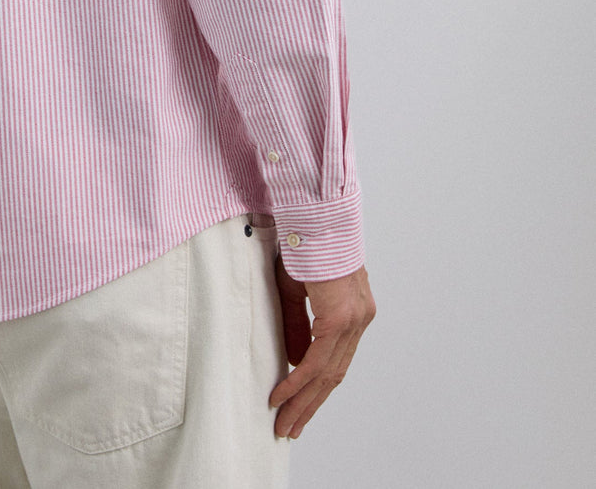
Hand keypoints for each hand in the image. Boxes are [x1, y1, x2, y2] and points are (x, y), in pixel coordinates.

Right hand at [269, 256, 375, 439]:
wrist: (314, 214)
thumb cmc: (304, 243)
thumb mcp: (297, 290)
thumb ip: (298, 326)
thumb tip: (296, 363)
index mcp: (354, 312)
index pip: (336, 361)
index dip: (317, 388)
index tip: (299, 408)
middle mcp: (359, 319)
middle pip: (334, 374)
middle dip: (310, 404)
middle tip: (290, 428)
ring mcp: (353, 319)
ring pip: (327, 373)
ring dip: (303, 400)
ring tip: (284, 422)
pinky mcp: (340, 317)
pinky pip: (317, 360)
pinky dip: (298, 380)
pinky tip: (283, 395)